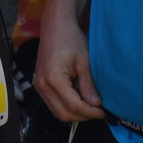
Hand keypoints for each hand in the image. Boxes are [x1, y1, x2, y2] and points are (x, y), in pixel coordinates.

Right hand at [35, 4, 104, 121]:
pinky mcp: (39, 84)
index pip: (73, 106)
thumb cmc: (70, 39)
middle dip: (83, 116)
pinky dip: (66, 106)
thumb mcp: (84, 61)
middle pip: (63, 114)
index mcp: (53, 78)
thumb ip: (88, 85)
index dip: (90, 112)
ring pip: (57, 111)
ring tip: (90, 107)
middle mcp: (42, 85)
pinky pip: (53, 103)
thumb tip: (96, 105)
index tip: (103, 112)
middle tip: (98, 112)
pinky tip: (79, 99)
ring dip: (74, 113)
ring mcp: (39, 85)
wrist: (55, 26)